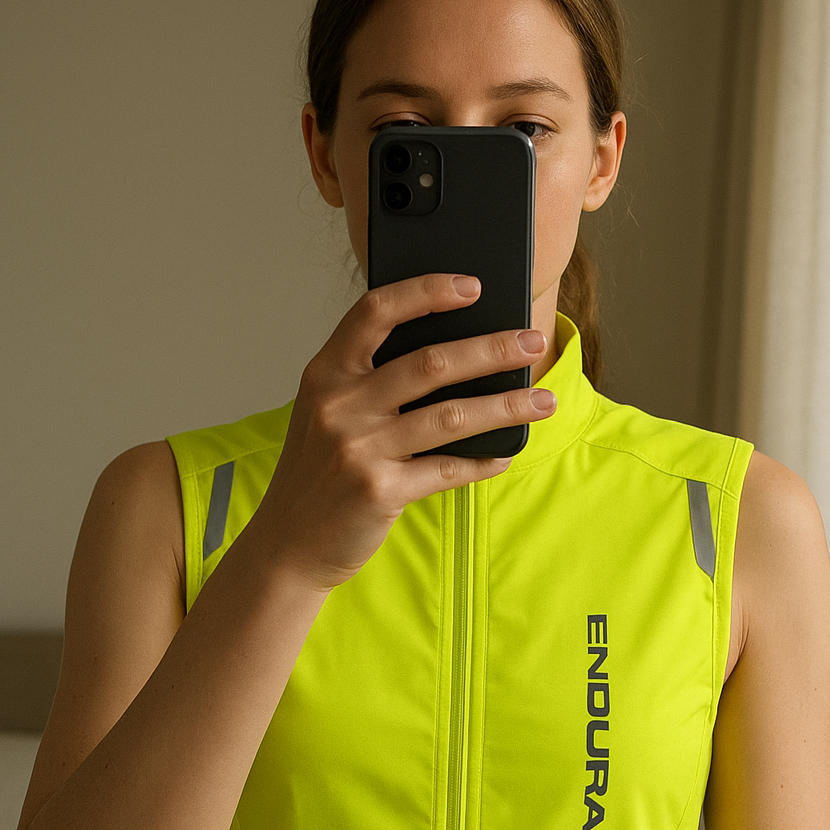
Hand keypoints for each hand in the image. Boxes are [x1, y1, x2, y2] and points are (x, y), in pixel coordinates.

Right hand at [251, 273, 554, 588]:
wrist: (287, 544)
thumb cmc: (317, 474)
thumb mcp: (326, 414)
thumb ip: (370, 383)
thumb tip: (457, 359)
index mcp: (325, 374)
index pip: (376, 312)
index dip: (427, 291)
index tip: (472, 285)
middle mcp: (339, 406)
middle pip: (430, 362)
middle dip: (492, 349)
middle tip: (532, 342)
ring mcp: (358, 450)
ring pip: (450, 416)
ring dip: (505, 406)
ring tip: (543, 400)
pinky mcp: (379, 492)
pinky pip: (447, 469)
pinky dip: (483, 461)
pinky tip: (505, 454)